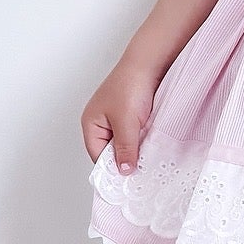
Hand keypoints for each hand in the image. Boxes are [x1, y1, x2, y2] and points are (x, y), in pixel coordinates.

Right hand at [80, 59, 160, 173]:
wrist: (150, 63)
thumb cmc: (131, 86)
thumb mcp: (126, 123)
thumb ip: (125, 148)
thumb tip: (124, 171)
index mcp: (91, 124)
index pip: (97, 156)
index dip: (112, 168)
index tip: (127, 181)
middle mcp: (101, 122)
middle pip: (111, 151)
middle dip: (125, 159)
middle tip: (140, 171)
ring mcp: (117, 118)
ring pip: (125, 143)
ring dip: (136, 149)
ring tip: (147, 157)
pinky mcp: (132, 115)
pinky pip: (135, 134)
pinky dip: (143, 139)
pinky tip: (152, 143)